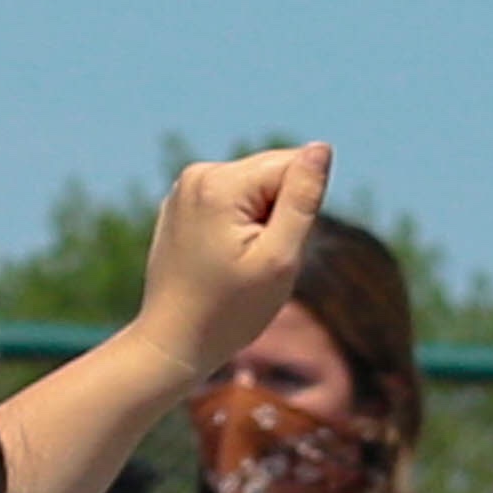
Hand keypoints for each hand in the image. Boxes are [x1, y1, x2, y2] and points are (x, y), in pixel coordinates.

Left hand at [126, 140, 334, 394]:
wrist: (172, 344)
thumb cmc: (229, 311)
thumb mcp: (279, 258)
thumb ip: (303, 198)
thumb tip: (321, 148)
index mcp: (222, 183)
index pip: (294, 167)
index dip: (296, 212)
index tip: (268, 250)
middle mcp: (198, 173)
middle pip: (273, 174)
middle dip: (277, 215)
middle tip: (253, 261)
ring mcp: (185, 188)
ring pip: (255, 188)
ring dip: (259, 222)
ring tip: (235, 263)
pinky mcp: (181, 204)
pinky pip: (231, 202)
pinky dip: (236, 227)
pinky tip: (219, 260)